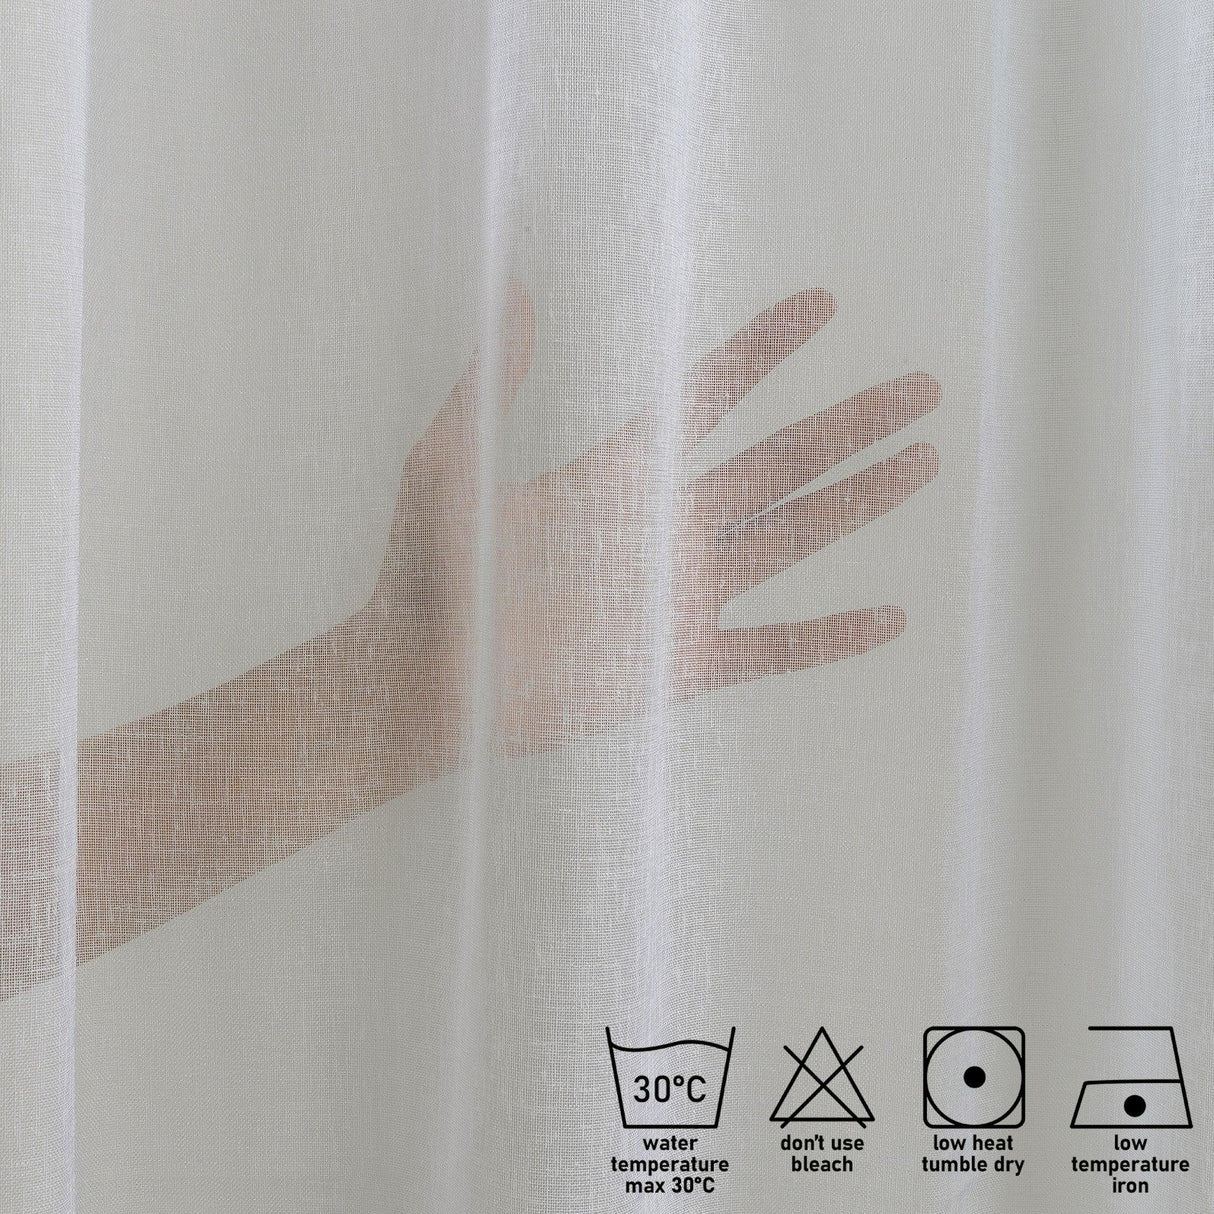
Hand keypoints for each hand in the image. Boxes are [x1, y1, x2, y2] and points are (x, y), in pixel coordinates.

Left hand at [364, 282, 939, 756]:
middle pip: (779, 463)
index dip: (765, 351)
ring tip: (922, 462)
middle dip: (851, 425)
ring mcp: (681, 595)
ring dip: (858, 503)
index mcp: (619, 473)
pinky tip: (888, 617)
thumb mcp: (448, 461)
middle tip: (921, 388)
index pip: (710, 397)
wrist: (422, 679)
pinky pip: (772, 648)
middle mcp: (665, 527)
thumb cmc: (424, 570)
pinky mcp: (683, 662)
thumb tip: (522, 288)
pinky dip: (828, 637)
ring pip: (792, 539)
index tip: (821, 305)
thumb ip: (492, 381)